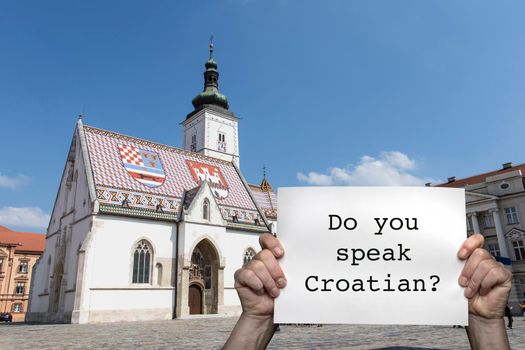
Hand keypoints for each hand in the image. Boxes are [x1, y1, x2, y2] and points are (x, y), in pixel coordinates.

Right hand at [224, 234, 285, 348]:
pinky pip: (248, 274)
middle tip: (281, 282)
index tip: (281, 253)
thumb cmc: (278, 296)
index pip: (266, 239)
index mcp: (269, 256)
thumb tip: (295, 260)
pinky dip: (257, 284)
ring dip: (268, 281)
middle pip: (264, 255)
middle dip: (275, 270)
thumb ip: (286, 267)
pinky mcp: (240, 277)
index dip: (272, 243)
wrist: (268, 312)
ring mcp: (248, 267)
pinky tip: (260, 290)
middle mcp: (258, 260)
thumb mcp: (286, 279)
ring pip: (258, 266)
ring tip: (274, 291)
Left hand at [457, 234, 511, 318]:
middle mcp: (487, 260)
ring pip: (485, 265)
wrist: (477, 312)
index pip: (476, 240)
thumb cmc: (467, 295)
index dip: (469, 244)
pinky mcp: (504, 276)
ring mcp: (497, 267)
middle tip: (463, 282)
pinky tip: (482, 290)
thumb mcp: (458, 278)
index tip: (460, 255)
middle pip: (479, 253)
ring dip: (475, 280)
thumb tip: (448, 258)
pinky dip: (485, 284)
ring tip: (470, 290)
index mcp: (475, 257)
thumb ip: (458, 266)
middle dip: (468, 269)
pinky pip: (494, 273)